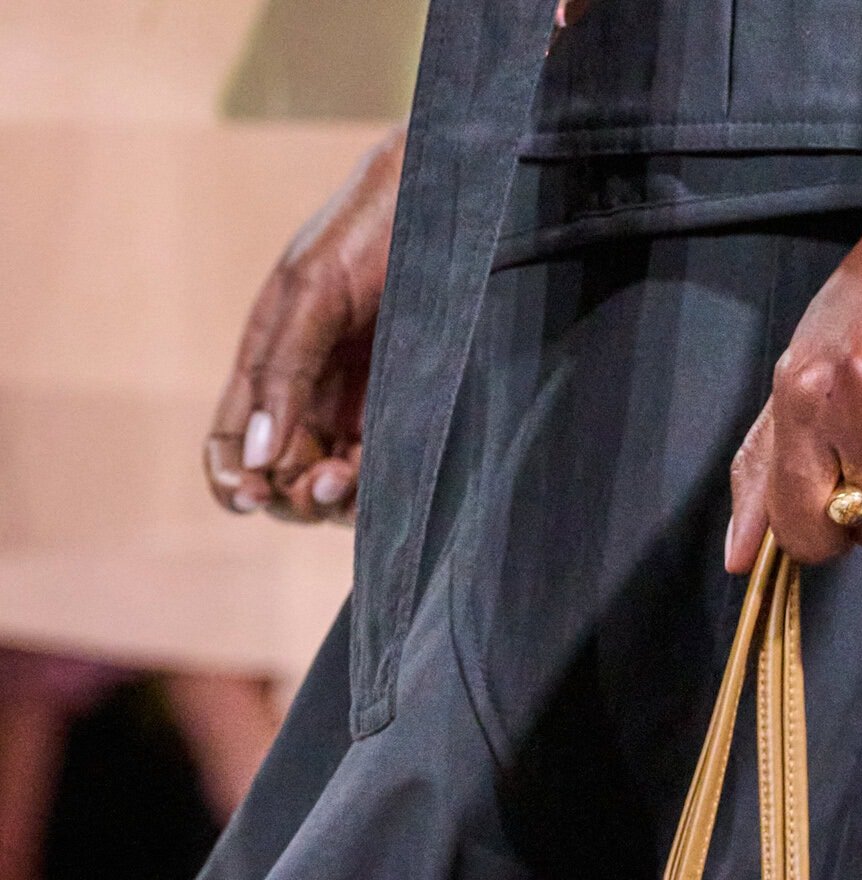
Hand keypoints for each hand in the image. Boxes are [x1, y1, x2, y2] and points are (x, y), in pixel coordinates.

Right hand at [204, 127, 404, 525]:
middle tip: (320, 480)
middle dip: (289, 496)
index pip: (229, 446)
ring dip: (329, 502)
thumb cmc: (365, 233)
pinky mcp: (404, 422)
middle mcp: (305, 401)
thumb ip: (282, 371)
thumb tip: (257, 456)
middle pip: (278, 480)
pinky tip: (376, 482)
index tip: (249, 496)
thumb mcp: (311, 292)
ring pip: (328, 491)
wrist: (442, 206)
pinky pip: (379, 480)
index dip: (231, 482)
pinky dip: (372, 495)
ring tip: (344, 480)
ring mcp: (354, 415)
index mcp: (266, 368)